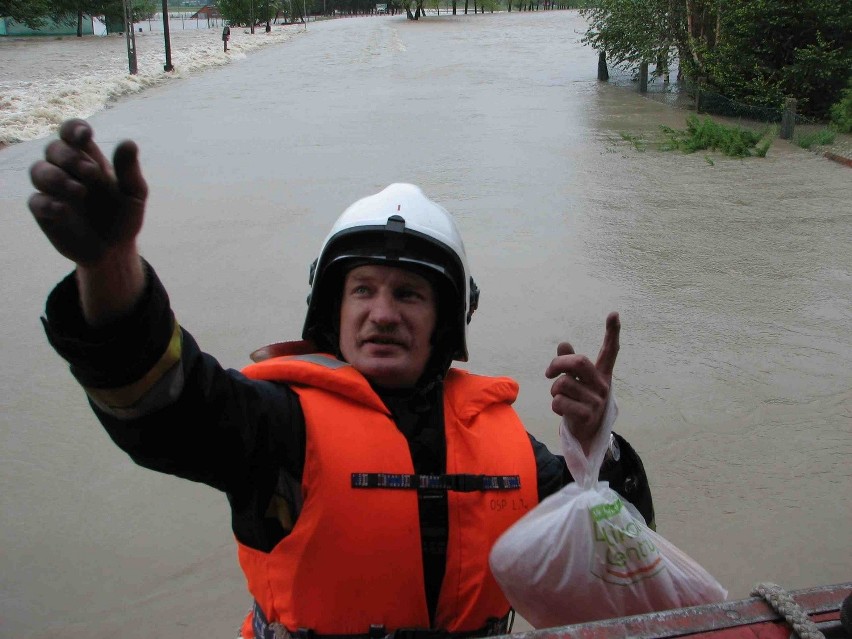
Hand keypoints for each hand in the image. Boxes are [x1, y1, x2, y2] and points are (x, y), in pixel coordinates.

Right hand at [28, 119, 147, 266]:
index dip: (73, 128)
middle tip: (91, 173)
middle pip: (53, 149)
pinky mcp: (45, 213)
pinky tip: (64, 209)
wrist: (116, 249)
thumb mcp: (134, 194)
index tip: (85, 135)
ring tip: (80, 191)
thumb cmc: (124, 216)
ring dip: (56, 176)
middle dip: (69, 156)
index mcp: (88, 159)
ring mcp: (53, 191)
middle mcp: (66, 171)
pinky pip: (36, 201)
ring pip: (38, 170)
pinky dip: (48, 203)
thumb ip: (130, 171)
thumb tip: (129, 143)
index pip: (71, 133)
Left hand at [545, 312, 619, 453]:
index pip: (610, 351)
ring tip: (561, 399)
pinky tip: (563, 412)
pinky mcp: (588, 415)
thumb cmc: (579, 404)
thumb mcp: (575, 383)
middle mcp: (602, 386)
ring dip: (554, 391)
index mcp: (601, 375)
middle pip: (578, 362)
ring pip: (562, 384)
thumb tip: (563, 343)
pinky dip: (555, 406)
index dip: (612, 332)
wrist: (585, 436)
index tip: (614, 313)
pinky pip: (559, 401)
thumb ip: (569, 365)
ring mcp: (597, 401)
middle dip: (558, 363)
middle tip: (549, 372)